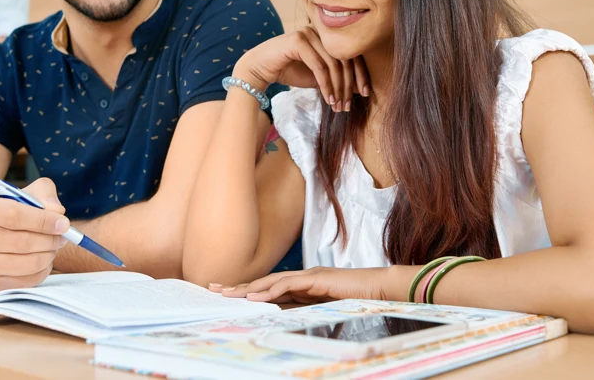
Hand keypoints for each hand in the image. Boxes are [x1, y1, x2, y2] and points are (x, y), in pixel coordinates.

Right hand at [0, 177, 70, 291]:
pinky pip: (25, 281)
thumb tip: (57, 211)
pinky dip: (42, 271)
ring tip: (53, 247)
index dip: (43, 221)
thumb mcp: (22, 194)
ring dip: (48, 255)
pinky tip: (43, 260)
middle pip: (21, 242)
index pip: (14, 215)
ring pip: (25, 264)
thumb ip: (43, 194)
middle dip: (49, 240)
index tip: (64, 224)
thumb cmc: (5, 213)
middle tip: (63, 237)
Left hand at [211, 266, 391, 303]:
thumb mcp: (323, 308)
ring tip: (229, 295)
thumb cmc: (356, 299)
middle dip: (238, 287)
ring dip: (249, 289)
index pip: (268, 288)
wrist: (379, 289)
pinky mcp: (316, 279)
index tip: (225, 294)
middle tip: (214, 290)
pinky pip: (289, 285)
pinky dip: (270, 290)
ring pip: (271, 281)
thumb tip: (283, 318)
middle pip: (263, 282)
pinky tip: (256, 297)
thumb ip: (304, 310)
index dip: (246, 291)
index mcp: (301, 284)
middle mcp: (301, 277)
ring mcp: (308, 276)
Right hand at [233, 28, 369, 112]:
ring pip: (333, 63)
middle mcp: (319, 31)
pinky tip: (328, 99)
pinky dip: (326, 84)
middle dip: (349, 84)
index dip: (360, 74)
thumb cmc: (289, 71)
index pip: (351, 53)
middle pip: (345, 58)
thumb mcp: (318, 77)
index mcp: (327, 36)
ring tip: (338, 105)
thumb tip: (360, 88)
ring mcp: (308, 33)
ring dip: (337, 88)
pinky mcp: (297, 40)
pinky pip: (319, 66)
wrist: (260, 68)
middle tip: (348, 105)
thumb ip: (336, 79)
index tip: (365, 93)